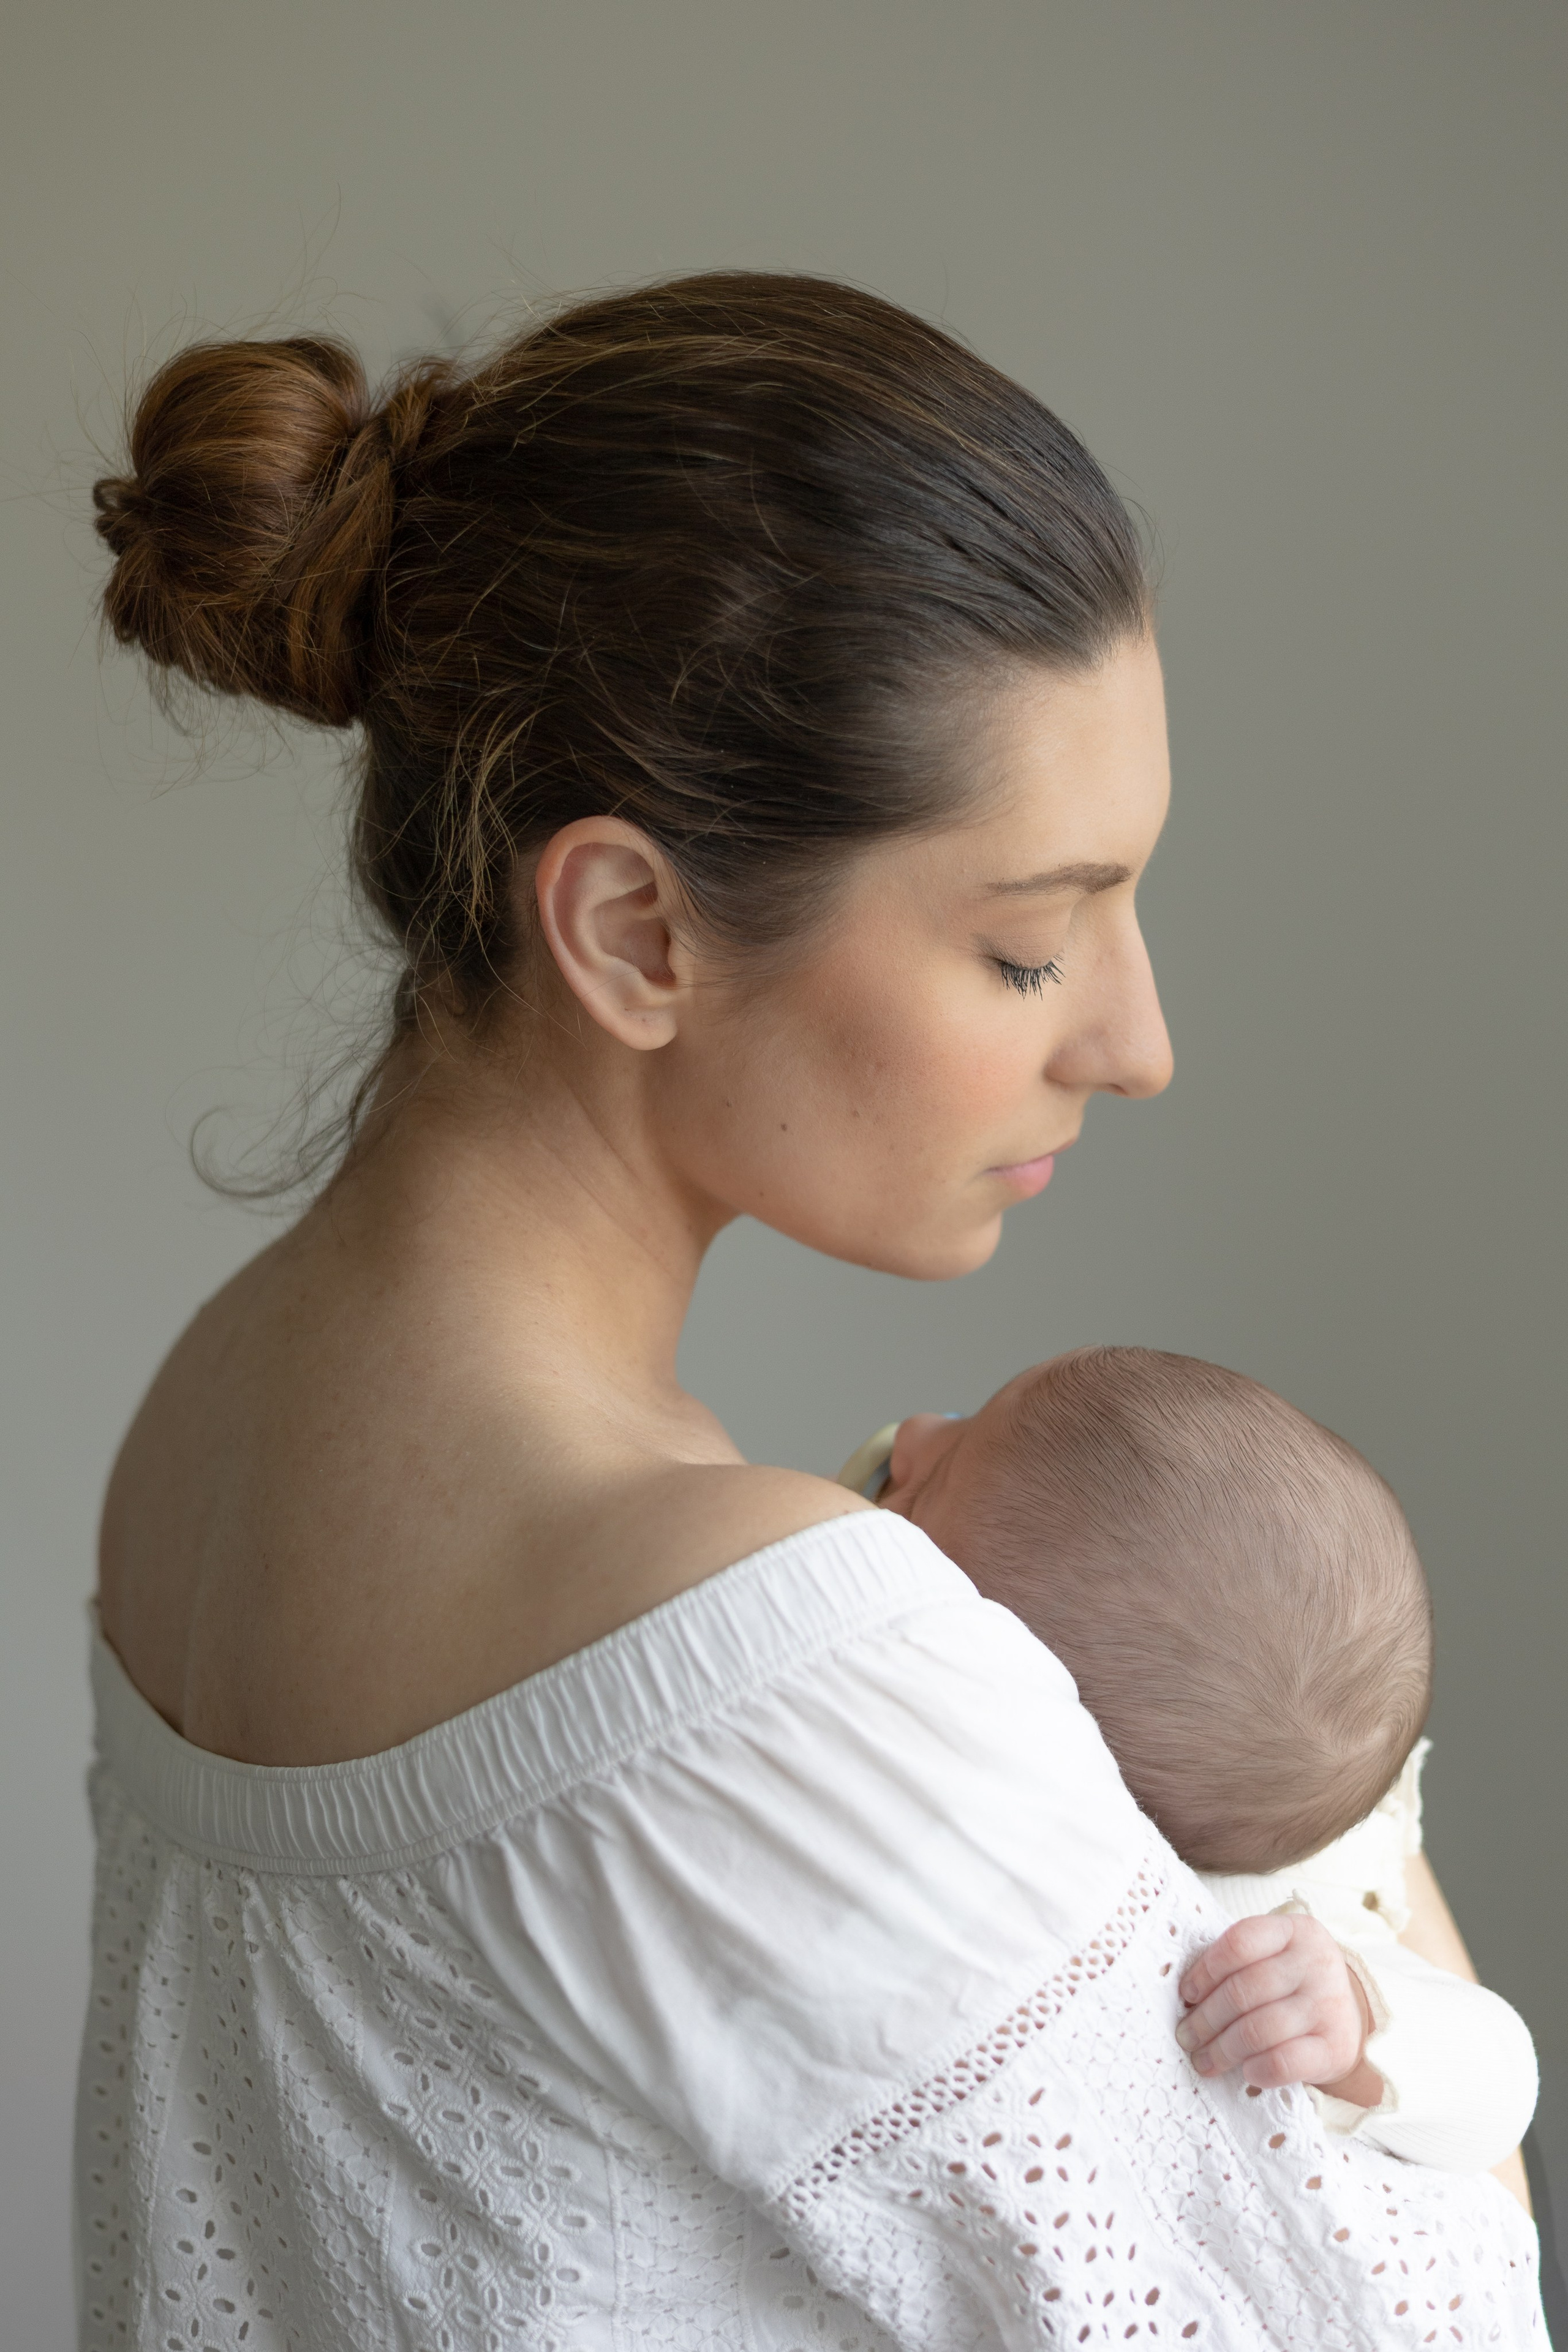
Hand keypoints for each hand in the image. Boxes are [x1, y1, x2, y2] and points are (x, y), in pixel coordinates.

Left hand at [1176, 1912, 1381, 2099]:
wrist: (1348, 2018)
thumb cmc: (1293, 1984)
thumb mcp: (1274, 1956)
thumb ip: (1237, 1963)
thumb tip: (1186, 1997)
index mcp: (1295, 1931)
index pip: (1241, 1941)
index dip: (1206, 1969)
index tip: (1187, 1994)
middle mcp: (1316, 1963)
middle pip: (1245, 1990)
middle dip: (1206, 2018)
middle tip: (1185, 2035)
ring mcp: (1329, 2005)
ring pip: (1259, 2029)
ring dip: (1222, 2049)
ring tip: (1203, 2059)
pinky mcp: (1336, 2047)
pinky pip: (1284, 2061)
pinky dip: (1258, 2069)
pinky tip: (1245, 2071)